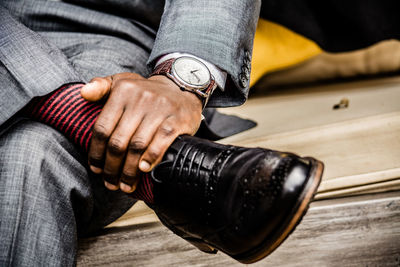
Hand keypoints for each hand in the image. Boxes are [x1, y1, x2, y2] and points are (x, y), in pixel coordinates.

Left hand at [80, 73, 202, 192]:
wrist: (181, 86)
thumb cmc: (146, 92)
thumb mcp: (122, 82)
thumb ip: (100, 87)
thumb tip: (83, 94)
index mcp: (122, 91)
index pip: (102, 127)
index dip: (96, 152)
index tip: (96, 168)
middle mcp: (140, 99)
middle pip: (119, 141)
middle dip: (112, 167)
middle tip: (110, 182)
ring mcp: (160, 109)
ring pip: (138, 146)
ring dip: (129, 170)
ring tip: (125, 184)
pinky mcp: (177, 119)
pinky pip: (161, 142)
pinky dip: (151, 158)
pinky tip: (144, 169)